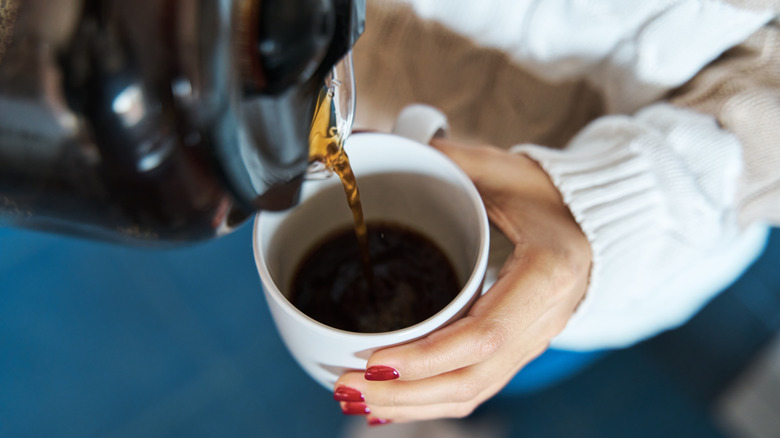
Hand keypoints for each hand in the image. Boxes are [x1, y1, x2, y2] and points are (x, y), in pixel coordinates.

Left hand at [333, 138, 591, 424]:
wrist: (596, 222)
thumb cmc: (552, 194)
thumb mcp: (505, 169)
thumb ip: (449, 160)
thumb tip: (379, 146)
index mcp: (547, 274)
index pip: (484, 334)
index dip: (427, 356)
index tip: (374, 361)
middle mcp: (543, 320)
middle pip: (471, 379)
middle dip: (404, 394)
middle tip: (346, 386)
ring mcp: (533, 342)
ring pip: (471, 393)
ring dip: (411, 406)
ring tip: (356, 399)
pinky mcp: (519, 350)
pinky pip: (475, 388)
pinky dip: (430, 402)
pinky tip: (391, 404)